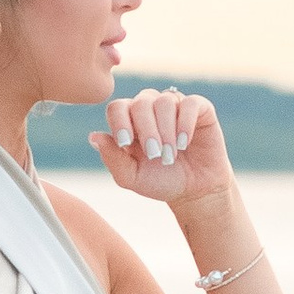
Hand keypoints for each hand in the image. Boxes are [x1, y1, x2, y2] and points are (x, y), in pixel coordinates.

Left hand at [91, 87, 232, 207]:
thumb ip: (113, 158)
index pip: (117, 107)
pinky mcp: (199, 108)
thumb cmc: (161, 182)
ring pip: (164, 101)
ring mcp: (174, 105)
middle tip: (155, 154)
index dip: (119, 122)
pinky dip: (186, 122)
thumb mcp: (131, 177)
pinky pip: (190, 103)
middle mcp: (150, 108)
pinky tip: (185, 142)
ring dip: (166, 130)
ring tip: (171, 154)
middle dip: (147, 130)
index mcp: (130, 122)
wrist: (195, 191)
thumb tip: (94, 136)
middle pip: (140, 103)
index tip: (126, 143)